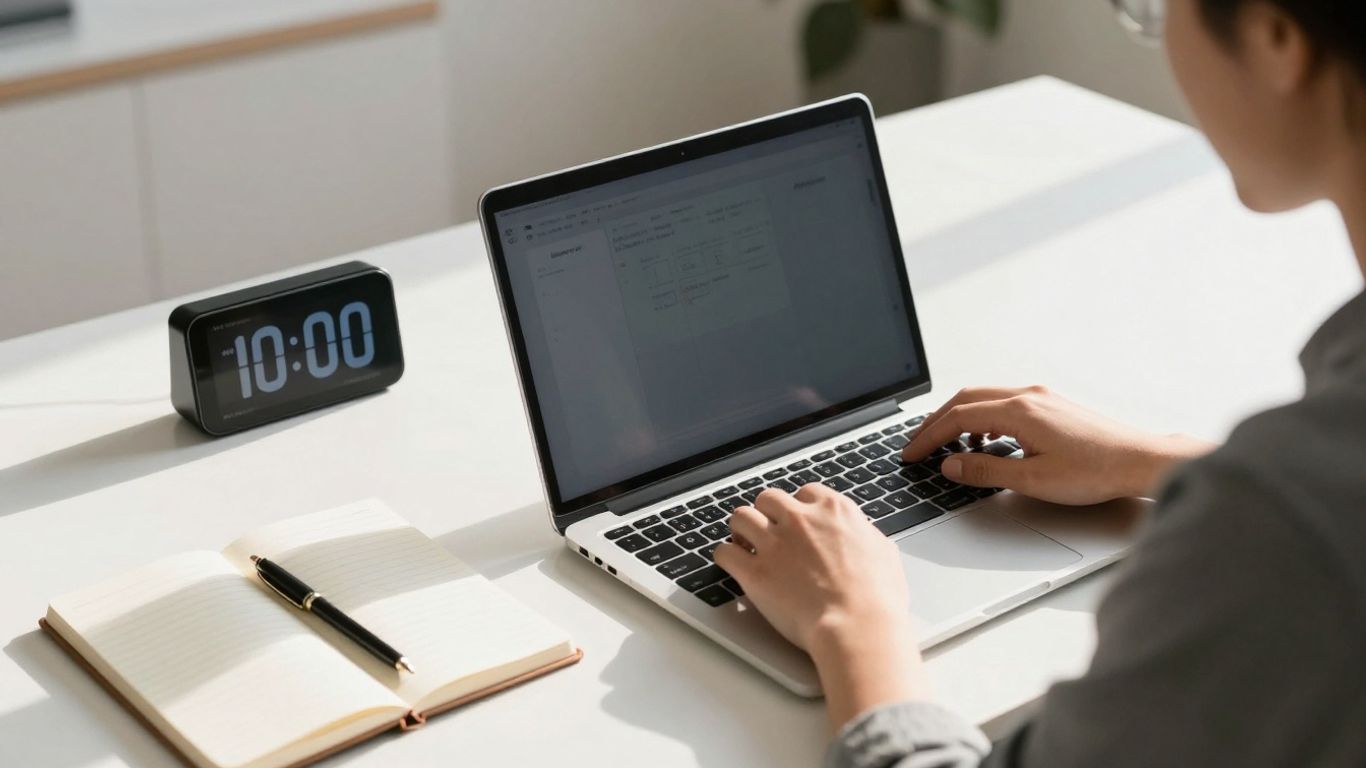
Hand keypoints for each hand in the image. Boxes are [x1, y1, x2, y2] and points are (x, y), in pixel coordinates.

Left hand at [715, 485, 929, 730]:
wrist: (858, 626)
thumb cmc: (877, 598)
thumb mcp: (883, 552)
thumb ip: (865, 535)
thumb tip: (861, 534)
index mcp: (833, 510)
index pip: (805, 493)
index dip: (799, 508)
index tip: (797, 521)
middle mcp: (800, 520)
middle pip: (768, 499)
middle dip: (767, 514)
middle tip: (768, 531)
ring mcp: (774, 544)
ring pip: (740, 518)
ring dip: (741, 530)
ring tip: (744, 544)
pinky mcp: (755, 572)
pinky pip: (724, 552)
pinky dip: (726, 557)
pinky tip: (733, 565)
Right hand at [902, 385, 1214, 504]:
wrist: (1140, 460)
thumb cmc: (1095, 472)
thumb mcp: (1033, 479)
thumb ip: (985, 470)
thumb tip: (951, 465)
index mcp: (1019, 410)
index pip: (957, 417)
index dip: (928, 437)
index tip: (911, 454)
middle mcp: (1028, 395)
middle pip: (965, 399)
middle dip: (935, 422)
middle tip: (917, 445)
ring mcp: (1041, 396)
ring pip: (983, 397)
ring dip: (958, 417)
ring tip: (945, 445)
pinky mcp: (1052, 403)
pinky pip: (1003, 402)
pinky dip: (982, 417)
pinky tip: (984, 439)